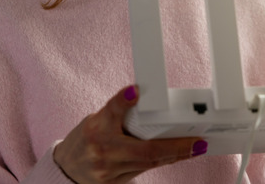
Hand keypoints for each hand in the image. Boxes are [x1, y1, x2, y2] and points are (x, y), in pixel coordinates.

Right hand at [53, 85, 206, 182]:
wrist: (67, 169)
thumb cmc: (85, 140)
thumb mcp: (97, 120)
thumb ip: (119, 113)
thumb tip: (145, 100)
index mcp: (96, 128)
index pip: (111, 111)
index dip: (123, 101)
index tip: (135, 91)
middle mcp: (103, 151)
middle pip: (144, 150)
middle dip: (175, 147)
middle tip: (197, 142)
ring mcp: (109, 171)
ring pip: (149, 163)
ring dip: (175, 155)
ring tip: (196, 147)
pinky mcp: (114, 183)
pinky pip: (144, 171)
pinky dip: (162, 162)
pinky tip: (178, 155)